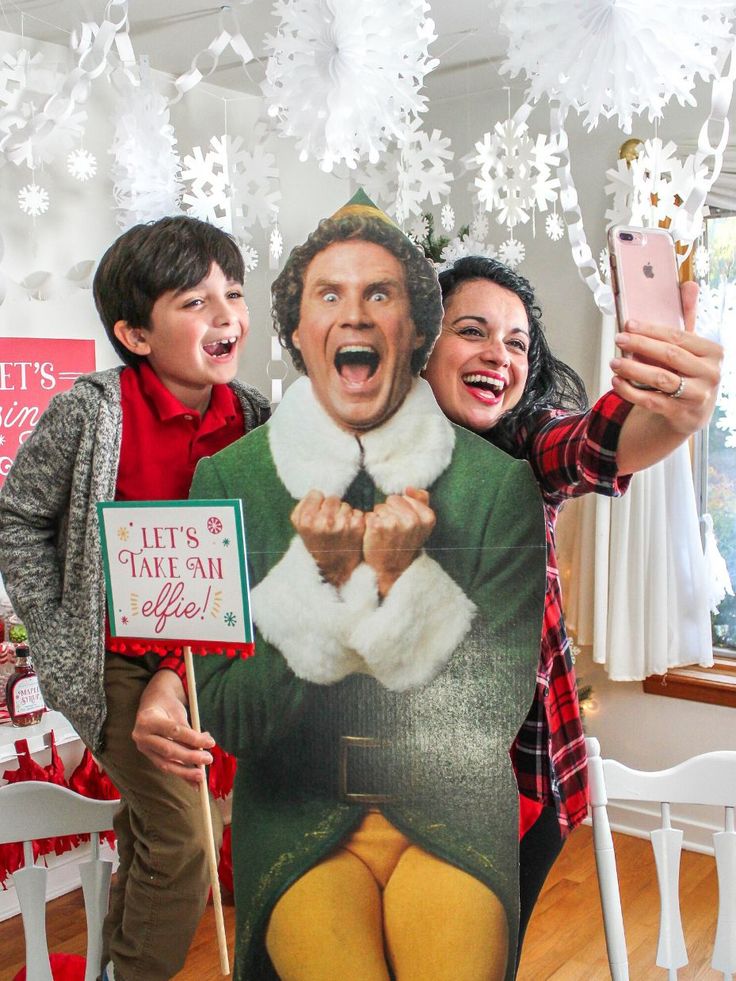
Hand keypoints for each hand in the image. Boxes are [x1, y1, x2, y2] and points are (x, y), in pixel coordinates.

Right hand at [132, 669, 214, 783]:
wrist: (151, 705)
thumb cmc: (168, 706)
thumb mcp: (178, 712)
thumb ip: (189, 731)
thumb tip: (205, 748)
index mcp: (148, 719)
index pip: (174, 731)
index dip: (193, 738)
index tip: (210, 742)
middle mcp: (141, 735)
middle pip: (168, 750)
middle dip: (190, 757)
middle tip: (208, 759)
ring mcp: (142, 748)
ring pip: (165, 764)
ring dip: (185, 772)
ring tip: (201, 776)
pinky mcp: (148, 756)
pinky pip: (165, 767)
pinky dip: (181, 774)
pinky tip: (193, 783)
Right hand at [291, 490, 365, 587]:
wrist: (334, 567)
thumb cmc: (316, 543)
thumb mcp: (300, 527)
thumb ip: (303, 506)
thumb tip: (315, 491)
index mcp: (308, 519)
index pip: (316, 494)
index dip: (317, 503)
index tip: (318, 514)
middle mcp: (325, 520)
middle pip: (332, 498)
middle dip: (331, 507)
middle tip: (330, 522)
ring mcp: (343, 523)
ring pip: (345, 504)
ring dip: (343, 513)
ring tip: (339, 528)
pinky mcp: (358, 526)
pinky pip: (356, 511)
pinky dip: (354, 519)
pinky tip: (349, 530)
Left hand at [364, 487, 435, 597]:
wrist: (391, 569)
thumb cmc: (405, 545)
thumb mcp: (421, 525)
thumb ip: (421, 502)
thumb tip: (408, 488)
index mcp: (426, 517)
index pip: (405, 497)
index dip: (402, 509)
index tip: (404, 524)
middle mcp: (412, 520)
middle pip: (392, 500)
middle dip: (390, 511)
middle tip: (393, 529)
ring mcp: (394, 523)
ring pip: (380, 507)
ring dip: (379, 518)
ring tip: (385, 534)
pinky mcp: (377, 526)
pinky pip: (369, 515)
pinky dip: (369, 524)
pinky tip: (375, 535)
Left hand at [611, 281, 721, 439]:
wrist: (692, 413)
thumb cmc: (688, 373)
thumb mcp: (691, 348)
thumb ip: (688, 318)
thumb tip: (689, 284)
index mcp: (713, 352)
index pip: (679, 337)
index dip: (651, 330)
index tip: (628, 324)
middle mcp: (710, 374)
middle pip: (670, 356)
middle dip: (640, 346)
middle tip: (618, 339)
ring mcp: (698, 396)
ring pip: (660, 379)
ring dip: (633, 370)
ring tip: (614, 362)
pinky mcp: (682, 415)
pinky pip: (652, 401)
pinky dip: (631, 392)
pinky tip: (617, 383)